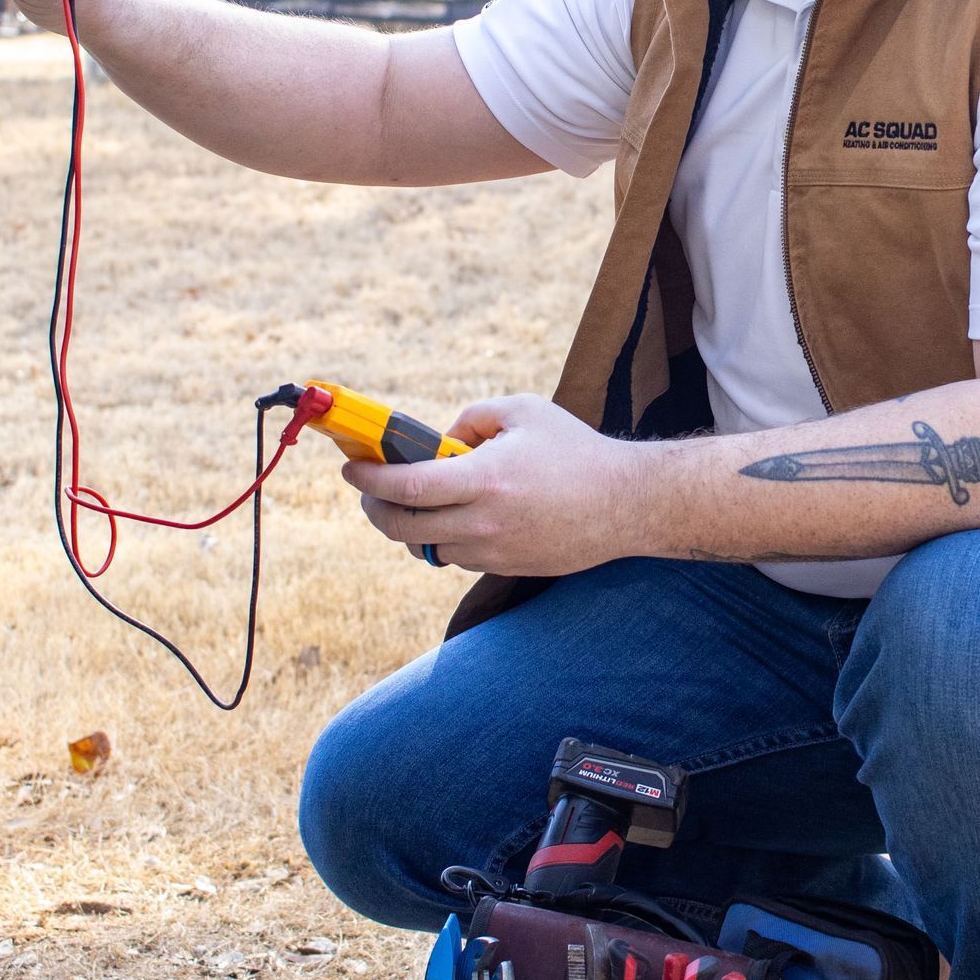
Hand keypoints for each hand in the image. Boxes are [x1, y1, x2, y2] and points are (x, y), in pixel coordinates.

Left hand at [343, 394, 648, 575]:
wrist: (627, 503)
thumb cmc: (575, 450)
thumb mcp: (522, 411)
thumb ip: (470, 419)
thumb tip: (437, 444)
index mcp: (485, 479)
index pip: (407, 486)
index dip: (370, 478)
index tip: (352, 468)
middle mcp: (483, 522)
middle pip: (403, 528)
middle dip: (375, 508)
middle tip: (370, 491)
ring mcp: (494, 551)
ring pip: (427, 547)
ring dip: (412, 526)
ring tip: (415, 500)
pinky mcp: (507, 567)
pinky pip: (458, 557)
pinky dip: (446, 538)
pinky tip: (458, 515)